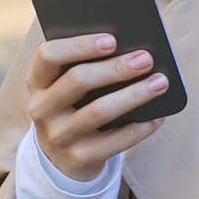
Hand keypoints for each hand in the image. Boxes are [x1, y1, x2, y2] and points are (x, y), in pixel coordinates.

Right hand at [26, 32, 168, 180]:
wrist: (63, 158)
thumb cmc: (76, 106)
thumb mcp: (69, 86)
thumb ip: (89, 65)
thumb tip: (134, 49)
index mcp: (38, 81)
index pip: (48, 55)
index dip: (79, 45)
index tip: (112, 40)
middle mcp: (41, 108)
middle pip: (78, 80)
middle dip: (116, 68)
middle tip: (146, 59)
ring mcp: (58, 136)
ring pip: (99, 111)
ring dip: (134, 95)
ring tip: (161, 82)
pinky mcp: (78, 158)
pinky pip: (115, 141)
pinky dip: (141, 127)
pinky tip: (158, 115)